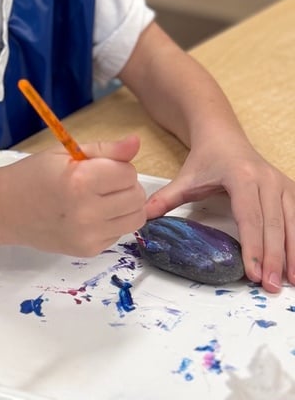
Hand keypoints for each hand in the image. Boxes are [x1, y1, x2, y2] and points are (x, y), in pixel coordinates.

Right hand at [0, 135, 145, 256]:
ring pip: (135, 218)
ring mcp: (88, 236)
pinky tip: (90, 214)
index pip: (128, 173)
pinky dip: (112, 221)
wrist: (5, 209)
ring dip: (125, 205)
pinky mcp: (89, 251)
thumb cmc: (33, 175)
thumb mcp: (66, 153)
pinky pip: (119, 233)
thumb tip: (136, 141)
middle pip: (136, 197)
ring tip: (101, 197)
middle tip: (101, 181)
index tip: (100, 166)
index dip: (118, 165)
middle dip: (125, 185)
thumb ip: (106, 150)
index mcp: (80, 181)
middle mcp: (86, 212)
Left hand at [144, 139, 294, 292]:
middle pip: (273, 224)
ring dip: (292, 254)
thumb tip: (142, 219)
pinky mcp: (289, 188)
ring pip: (291, 222)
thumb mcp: (184, 178)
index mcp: (240, 175)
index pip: (249, 217)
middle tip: (271, 287)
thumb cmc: (205, 159)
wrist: (223, 135)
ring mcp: (281, 182)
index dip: (253, 247)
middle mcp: (265, 178)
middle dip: (274, 258)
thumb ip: (165, 199)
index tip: (253, 274)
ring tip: (289, 282)